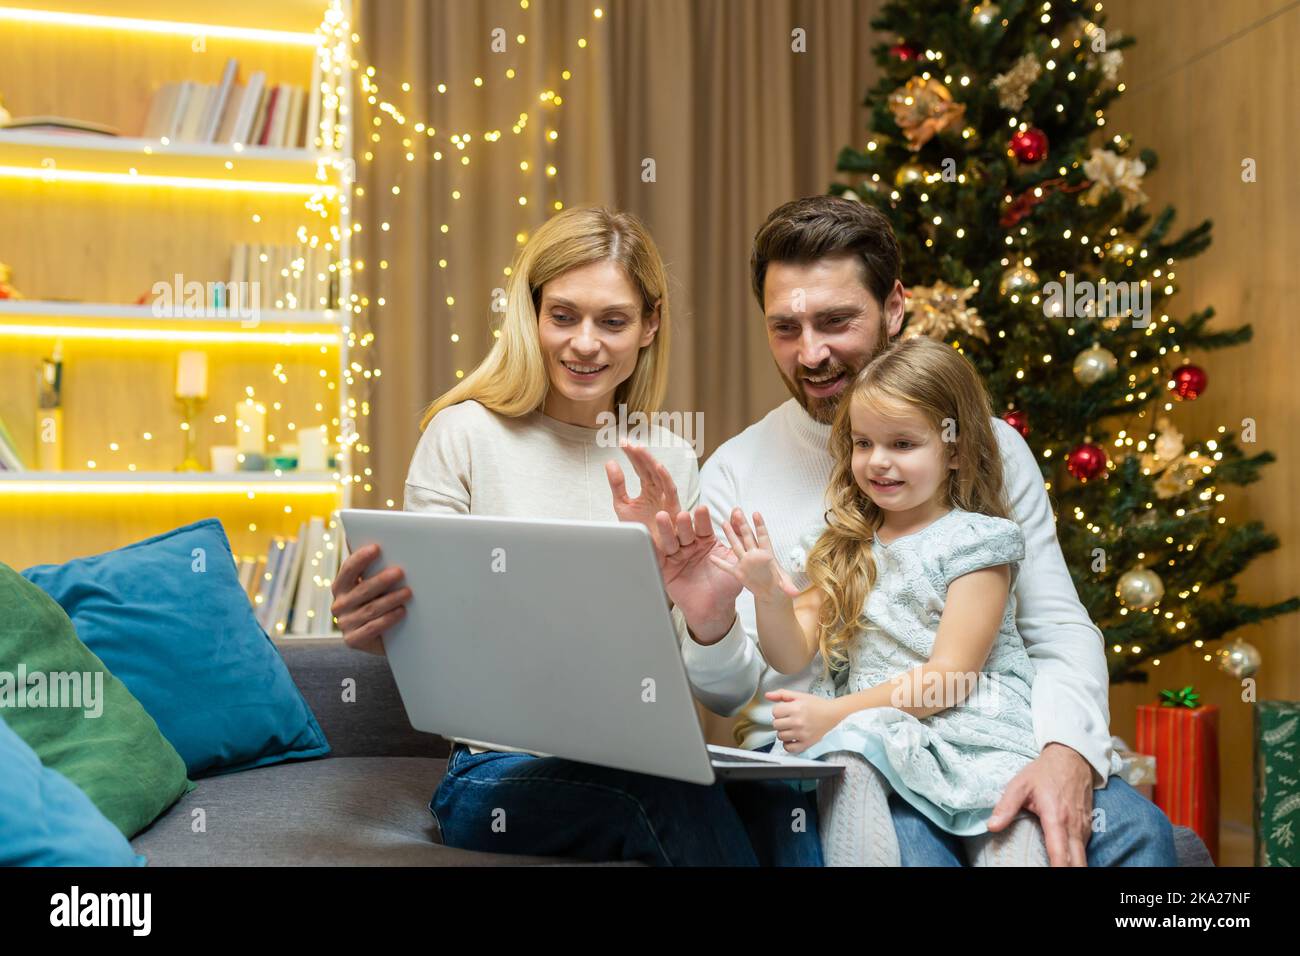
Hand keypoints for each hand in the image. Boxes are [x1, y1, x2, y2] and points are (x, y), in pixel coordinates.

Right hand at [330, 543, 412, 655]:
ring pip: (370, 609)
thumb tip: (387, 540)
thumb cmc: (381, 603)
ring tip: (408, 592)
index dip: (361, 558)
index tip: (377, 548)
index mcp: (341, 586)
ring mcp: (344, 623)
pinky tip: (401, 612)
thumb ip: (375, 568)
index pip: (348, 569)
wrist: (384, 639)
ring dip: (390, 600)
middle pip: (362, 589)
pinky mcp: (352, 640)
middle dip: (381, 580)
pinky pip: (371, 628)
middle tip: (400, 572)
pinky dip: (388, 619)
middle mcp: (339, 604)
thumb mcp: (377, 587)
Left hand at [605, 441, 681, 550]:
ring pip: (660, 475)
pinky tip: (657, 466)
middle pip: (649, 468)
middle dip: (639, 455)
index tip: (622, 442)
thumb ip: (617, 484)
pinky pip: (671, 490)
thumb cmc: (639, 529)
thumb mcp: (622, 504)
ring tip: (639, 449)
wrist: (648, 551)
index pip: (640, 468)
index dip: (632, 455)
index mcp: (648, 490)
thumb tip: (610, 462)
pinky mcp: (673, 508)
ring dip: (650, 462)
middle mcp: (658, 491)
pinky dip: (665, 478)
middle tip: (628, 443)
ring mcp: (666, 498)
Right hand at [653, 505, 743, 642]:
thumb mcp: (735, 558)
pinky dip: (652, 548)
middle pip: (684, 532)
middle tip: (683, 516)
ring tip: (663, 518)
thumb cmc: (726, 585)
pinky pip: (658, 558)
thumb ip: (737, 536)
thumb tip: (738, 512)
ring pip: (670, 541)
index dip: (702, 519)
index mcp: (705, 541)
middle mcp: (689, 546)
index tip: (702, 510)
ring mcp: (676, 557)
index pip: (703, 527)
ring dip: (666, 530)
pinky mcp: (665, 569)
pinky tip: (648, 537)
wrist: (715, 609)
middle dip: (683, 524)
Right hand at [709, 511, 798, 603]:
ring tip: (725, 522)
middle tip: (737, 511)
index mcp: (767, 554)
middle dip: (742, 524)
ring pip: (736, 546)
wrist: (771, 592)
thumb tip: (795, 593)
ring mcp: (746, 562)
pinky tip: (712, 557)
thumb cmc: (780, 584)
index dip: (760, 525)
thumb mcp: (785, 586)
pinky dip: (720, 563)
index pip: (763, 537)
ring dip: (730, 535)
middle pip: (748, 537)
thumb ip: (788, 587)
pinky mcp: (739, 573)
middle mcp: (755, 555)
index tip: (756, 513)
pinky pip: (727, 567)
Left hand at [765, 689, 841, 753]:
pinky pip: (789, 748)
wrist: (832, 714)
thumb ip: (781, 694)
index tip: (785, 710)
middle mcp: (798, 722)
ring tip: (791, 727)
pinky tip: (792, 738)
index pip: (774, 712)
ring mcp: (802, 734)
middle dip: (780, 721)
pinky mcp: (806, 743)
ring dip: (783, 732)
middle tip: (788, 719)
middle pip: (775, 724)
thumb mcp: (799, 695)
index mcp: (796, 708)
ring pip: (780, 736)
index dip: (779, 710)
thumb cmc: (816, 704)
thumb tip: (767, 695)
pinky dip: (788, 744)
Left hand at [986, 742, 1093, 866]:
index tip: (1052, 874)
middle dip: (1069, 872)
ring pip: (1083, 857)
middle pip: (1078, 862)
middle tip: (1053, 874)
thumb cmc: (1044, 772)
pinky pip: (1084, 848)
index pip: (1060, 853)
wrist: (1071, 757)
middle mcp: (1074, 826)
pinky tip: (1067, 862)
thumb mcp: (1020, 785)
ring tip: (1056, 868)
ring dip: (1073, 865)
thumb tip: (992, 826)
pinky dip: (1077, 859)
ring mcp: (1084, 827)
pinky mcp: (1088, 826)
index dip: (1057, 869)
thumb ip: (1006, 806)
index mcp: (1056, 818)